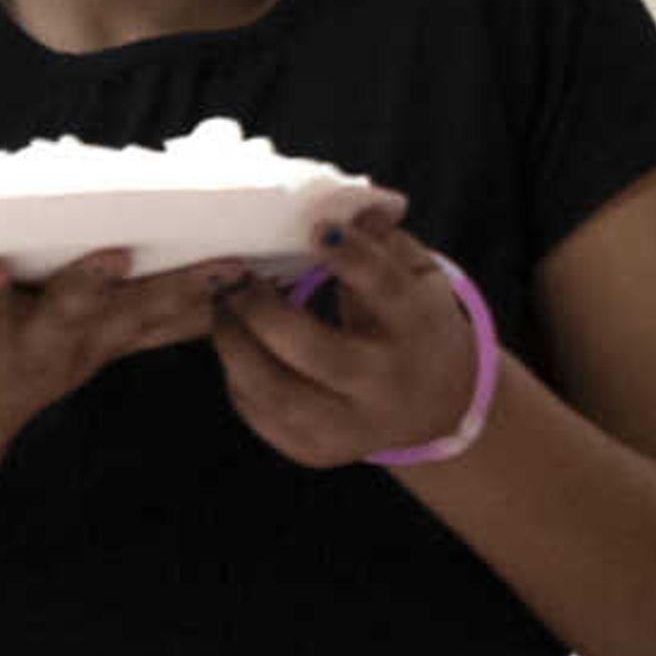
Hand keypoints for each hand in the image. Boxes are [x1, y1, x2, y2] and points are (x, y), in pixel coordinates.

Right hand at [0, 250, 231, 446]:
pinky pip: (160, 327)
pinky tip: (248, 277)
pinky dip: (203, 306)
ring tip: (225, 264)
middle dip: (93, 286)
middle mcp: (33, 347)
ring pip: (132, 321)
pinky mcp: (104, 349)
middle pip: (68, 315)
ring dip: (179, 295)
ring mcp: (77, 352)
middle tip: (120, 255)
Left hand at [208, 208, 477, 466]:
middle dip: (263, 311)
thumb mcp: (413, 274)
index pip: (383, 288)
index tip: (314, 227)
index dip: (350, 257)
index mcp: (415, 326)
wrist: (433, 402)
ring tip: (222, 308)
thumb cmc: (408, 318)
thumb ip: (380, 240)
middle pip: (317, 352)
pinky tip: (237, 343)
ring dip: (234, 345)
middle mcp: (387, 383)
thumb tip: (348, 204)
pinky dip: (238, 376)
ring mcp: (352, 427)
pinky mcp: (316, 451)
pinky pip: (260, 414)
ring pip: (276, 393)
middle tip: (235, 279)